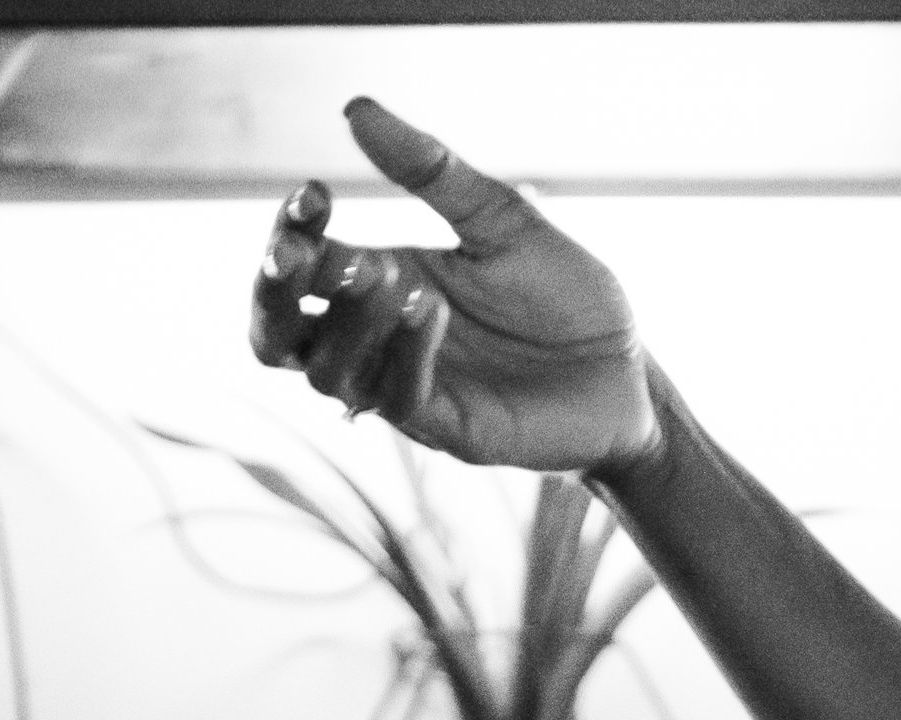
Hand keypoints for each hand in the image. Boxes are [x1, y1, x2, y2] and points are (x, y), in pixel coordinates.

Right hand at [249, 105, 661, 474]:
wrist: (628, 368)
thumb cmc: (563, 295)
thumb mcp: (497, 216)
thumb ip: (429, 170)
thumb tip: (356, 109)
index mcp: (381, 283)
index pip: (302, 267)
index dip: (290, 232)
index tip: (315, 193)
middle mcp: (380, 344)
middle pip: (277, 338)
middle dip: (272, 296)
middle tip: (294, 253)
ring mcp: (410, 391)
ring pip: (330, 373)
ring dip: (348, 321)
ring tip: (388, 275)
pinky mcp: (450, 429)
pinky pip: (401, 397)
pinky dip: (404, 351)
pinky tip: (427, 306)